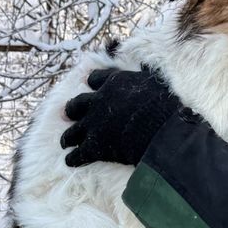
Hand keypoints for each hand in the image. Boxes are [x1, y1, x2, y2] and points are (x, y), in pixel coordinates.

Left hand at [61, 65, 182, 166]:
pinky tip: (70, 161)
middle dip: (72, 110)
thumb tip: (145, 66)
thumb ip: (144, 75)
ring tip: (65, 142)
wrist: (160, 131)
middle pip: (77, 104)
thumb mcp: (154, 82)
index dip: (93, 84)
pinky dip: (73, 158)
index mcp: (112, 83)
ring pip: (72, 131)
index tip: (90, 86)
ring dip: (68, 136)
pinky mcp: (94, 146)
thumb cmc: (163, 106)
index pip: (95, 79)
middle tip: (68, 114)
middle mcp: (98, 101)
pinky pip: (78, 154)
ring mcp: (93, 124)